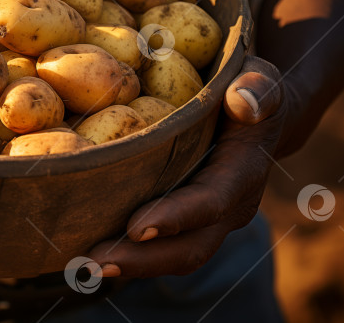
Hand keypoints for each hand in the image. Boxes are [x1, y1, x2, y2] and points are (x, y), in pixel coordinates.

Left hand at [88, 55, 284, 277]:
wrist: (257, 113)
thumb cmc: (250, 89)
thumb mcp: (259, 78)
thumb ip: (257, 87)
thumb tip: (243, 101)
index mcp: (243, 174)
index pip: (210, 201)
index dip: (176, 217)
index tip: (136, 228)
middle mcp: (228, 207)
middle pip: (189, 247)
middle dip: (143, 260)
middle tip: (96, 261)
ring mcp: (208, 221)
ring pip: (172, 256)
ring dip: (130, 265)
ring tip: (83, 264)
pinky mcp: (186, 222)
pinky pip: (160, 247)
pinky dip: (128, 253)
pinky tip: (87, 250)